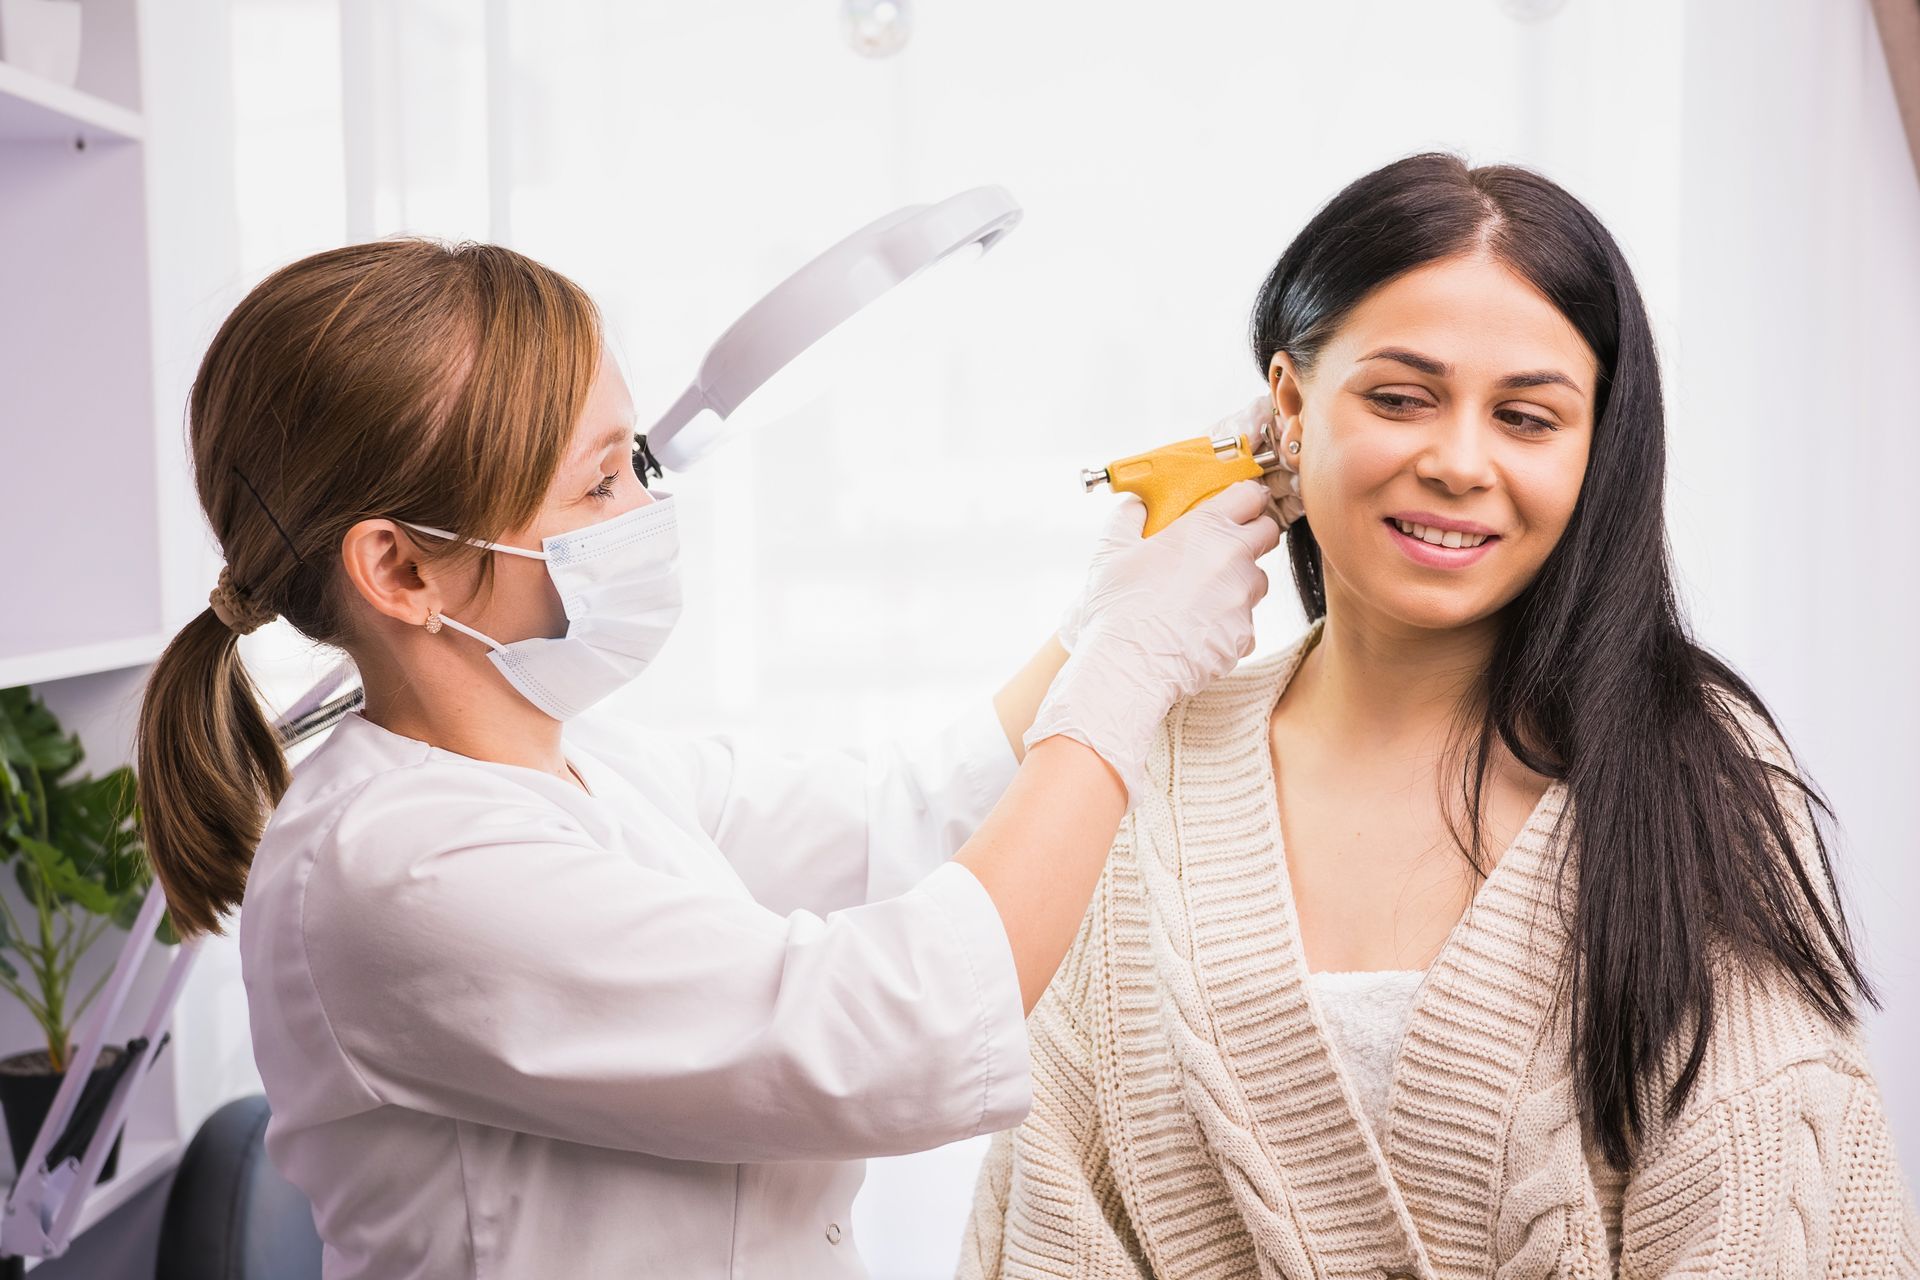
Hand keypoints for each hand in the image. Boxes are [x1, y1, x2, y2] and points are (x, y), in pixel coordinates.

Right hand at [1055, 399, 1300, 654]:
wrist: (1129, 665)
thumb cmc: (1118, 608)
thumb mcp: (1111, 552)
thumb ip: (1128, 519)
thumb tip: (1137, 506)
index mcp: (1204, 529)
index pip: (1249, 495)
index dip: (1247, 499)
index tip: (1241, 506)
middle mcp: (1232, 558)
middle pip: (1267, 533)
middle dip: (1253, 537)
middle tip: (1225, 549)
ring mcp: (1243, 598)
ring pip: (1256, 582)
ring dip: (1238, 585)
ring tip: (1201, 600)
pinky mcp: (1245, 635)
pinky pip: (1244, 625)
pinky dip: (1227, 627)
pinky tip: (1197, 633)